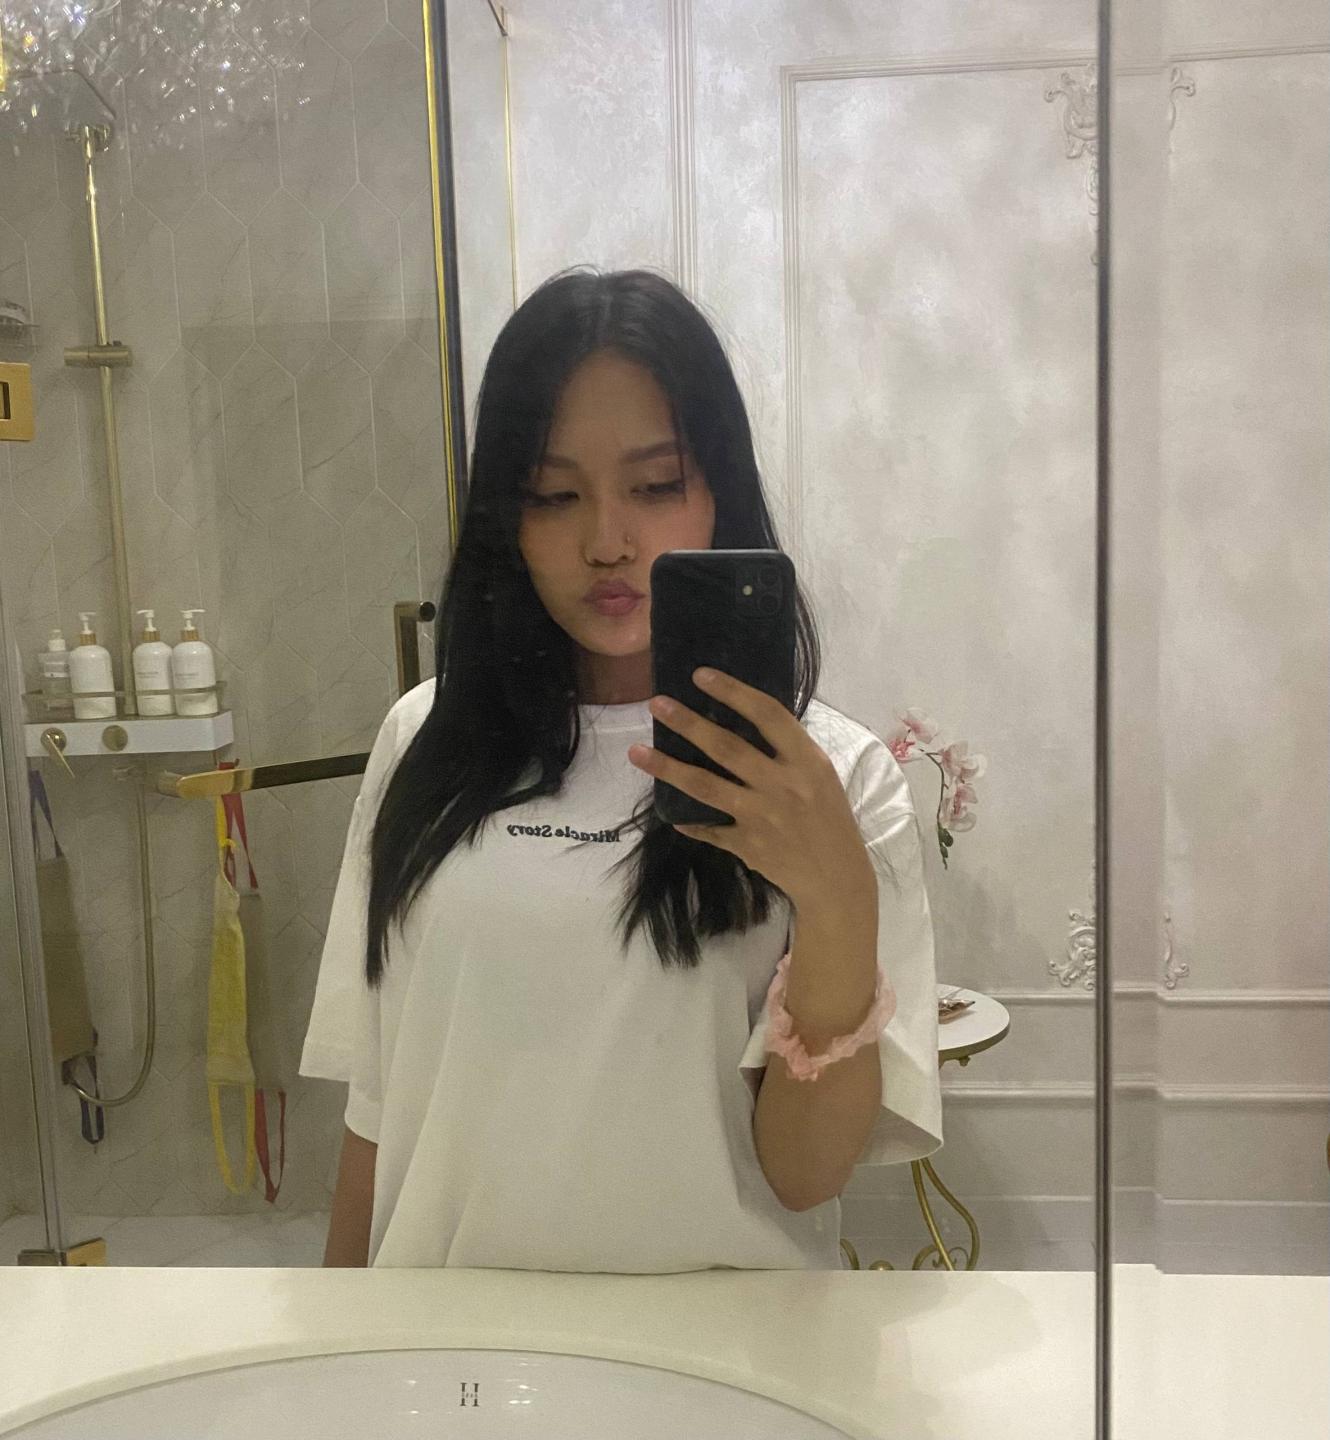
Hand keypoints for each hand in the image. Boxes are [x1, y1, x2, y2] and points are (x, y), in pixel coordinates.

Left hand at [627, 668, 874, 912]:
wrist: (836, 878)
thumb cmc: (830, 819)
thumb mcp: (820, 776)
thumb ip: (788, 752)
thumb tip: (745, 720)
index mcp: (807, 761)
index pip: (768, 715)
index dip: (734, 692)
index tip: (701, 675)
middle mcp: (782, 785)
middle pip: (726, 747)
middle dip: (688, 723)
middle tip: (656, 703)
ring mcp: (762, 816)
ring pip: (706, 786)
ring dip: (667, 767)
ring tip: (636, 751)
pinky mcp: (747, 845)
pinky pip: (708, 828)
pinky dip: (688, 820)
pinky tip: (669, 811)